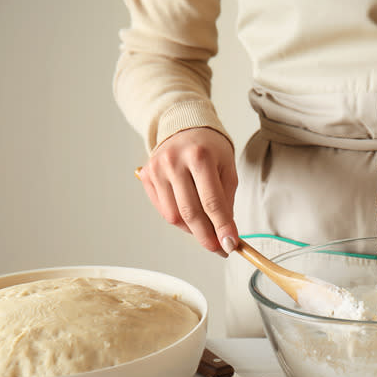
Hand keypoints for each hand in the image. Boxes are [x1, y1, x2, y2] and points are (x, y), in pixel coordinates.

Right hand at [137, 127, 238, 256]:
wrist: (186, 127)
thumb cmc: (211, 149)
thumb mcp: (227, 169)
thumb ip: (226, 200)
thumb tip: (225, 234)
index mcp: (200, 157)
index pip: (212, 202)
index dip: (222, 227)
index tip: (230, 245)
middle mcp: (174, 162)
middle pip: (190, 212)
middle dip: (206, 236)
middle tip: (219, 248)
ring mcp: (157, 169)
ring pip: (174, 216)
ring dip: (192, 230)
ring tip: (206, 229)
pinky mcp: (146, 176)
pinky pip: (163, 210)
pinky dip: (179, 220)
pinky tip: (190, 217)